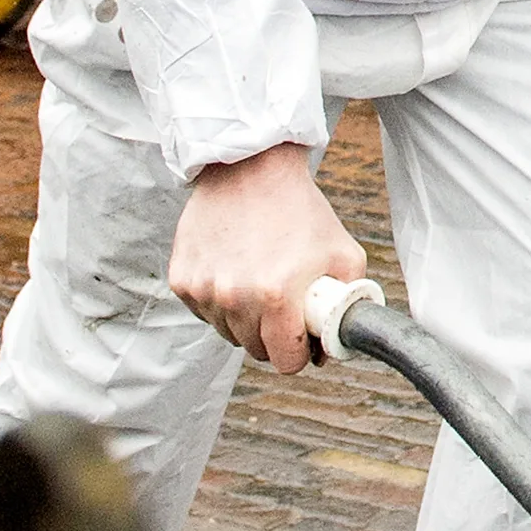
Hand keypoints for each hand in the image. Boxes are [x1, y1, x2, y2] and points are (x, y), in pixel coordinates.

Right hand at [168, 144, 366, 371]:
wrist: (250, 169)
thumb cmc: (302, 211)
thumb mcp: (345, 255)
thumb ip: (349, 303)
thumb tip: (335, 345)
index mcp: (276, 296)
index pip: (285, 361)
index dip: (299, 355)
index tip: (303, 340)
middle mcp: (233, 297)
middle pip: (255, 350)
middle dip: (273, 337)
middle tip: (285, 306)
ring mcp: (203, 289)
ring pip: (228, 333)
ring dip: (245, 320)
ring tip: (260, 282)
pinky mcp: (181, 279)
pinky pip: (205, 312)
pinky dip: (220, 302)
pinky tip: (235, 271)